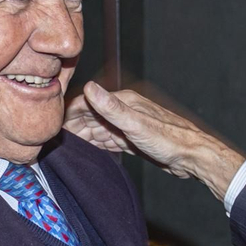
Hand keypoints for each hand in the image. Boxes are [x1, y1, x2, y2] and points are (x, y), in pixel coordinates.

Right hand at [65, 82, 245, 200]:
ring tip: (65, 146)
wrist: (193, 158)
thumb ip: (111, 108)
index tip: (53, 125)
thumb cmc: (169, 140)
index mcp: (124, 102)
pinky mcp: (133, 141)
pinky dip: (97, 144)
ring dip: (83, 136)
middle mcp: (125, 111)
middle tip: (54, 140)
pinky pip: (109, 140)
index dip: (68, 113)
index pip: (88, 102)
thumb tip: (89, 87)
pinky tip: (88, 151)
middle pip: (90, 116)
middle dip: (72, 126)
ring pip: (99, 129)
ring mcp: (129, 126)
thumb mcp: (136, 124)